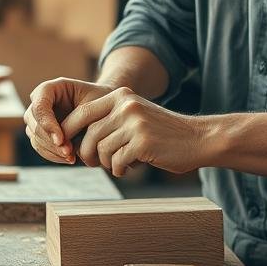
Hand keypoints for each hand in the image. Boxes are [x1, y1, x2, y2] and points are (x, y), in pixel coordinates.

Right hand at [24, 78, 113, 163]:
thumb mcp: (94, 102)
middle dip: (49, 141)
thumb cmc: (100, 100)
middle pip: (33, 123)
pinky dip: (53, 155)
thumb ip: (79, 116)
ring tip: (71, 157)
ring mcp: (38, 118)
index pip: (39, 105)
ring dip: (52, 151)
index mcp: (49, 89)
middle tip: (68, 153)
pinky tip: (69, 158)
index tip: (61, 140)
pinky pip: (40, 148)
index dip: (46, 124)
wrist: (103, 109)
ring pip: (35, 137)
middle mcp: (39, 102)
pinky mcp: (41, 133)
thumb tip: (62, 139)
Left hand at [60, 87, 215, 175]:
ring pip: (102, 150)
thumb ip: (109, 120)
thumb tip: (73, 137)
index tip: (68, 146)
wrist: (198, 139)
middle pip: (89, 134)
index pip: (82, 112)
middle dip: (87, 153)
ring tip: (118, 164)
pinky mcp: (142, 142)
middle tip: (93, 163)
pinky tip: (128, 168)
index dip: (69, 131)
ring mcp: (135, 123)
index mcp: (121, 96)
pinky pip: (116, 162)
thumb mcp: (134, 116)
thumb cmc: (162, 133)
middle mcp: (126, 105)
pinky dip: (119, 169)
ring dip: (106, 163)